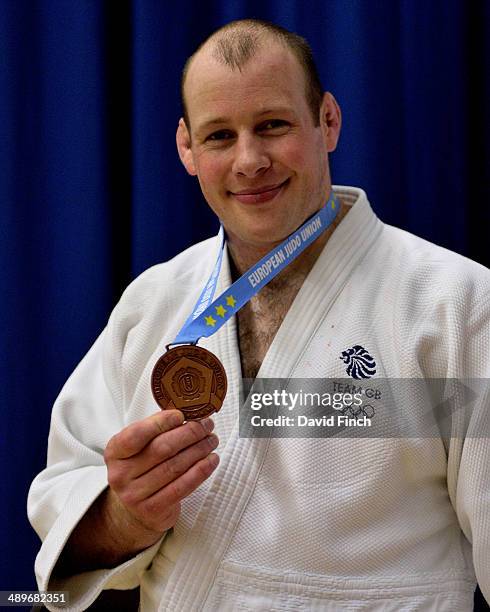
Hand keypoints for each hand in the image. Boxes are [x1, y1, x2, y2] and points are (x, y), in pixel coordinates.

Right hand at [103, 409, 218, 546]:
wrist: (133, 510)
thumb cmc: (141, 469)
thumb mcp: (138, 448)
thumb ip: (155, 430)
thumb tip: (186, 414)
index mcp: (115, 452)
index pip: (137, 434)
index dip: (161, 422)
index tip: (181, 414)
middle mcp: (121, 474)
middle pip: (162, 448)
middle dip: (189, 433)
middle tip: (206, 425)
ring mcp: (135, 495)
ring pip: (175, 466)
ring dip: (199, 450)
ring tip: (212, 440)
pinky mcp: (153, 509)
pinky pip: (183, 486)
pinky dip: (201, 470)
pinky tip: (211, 460)